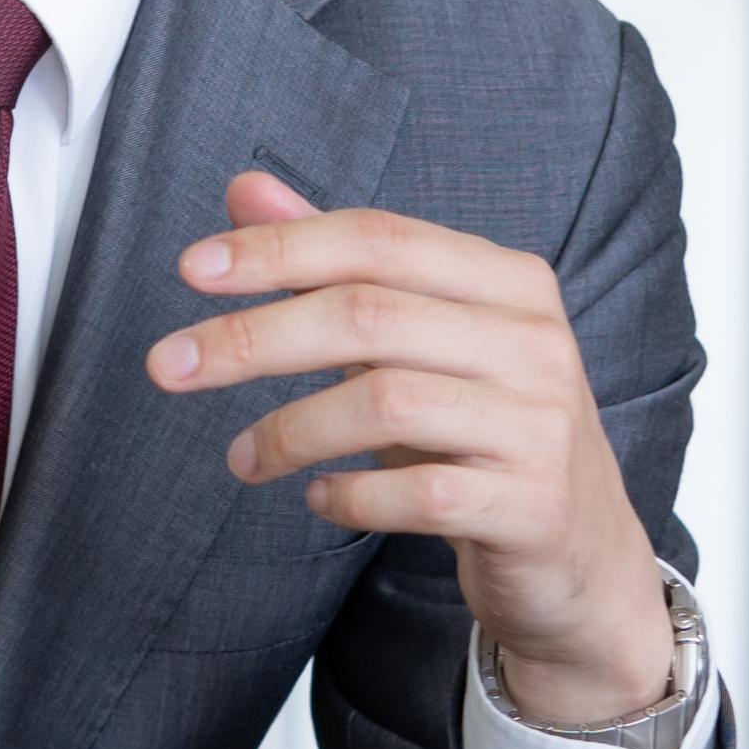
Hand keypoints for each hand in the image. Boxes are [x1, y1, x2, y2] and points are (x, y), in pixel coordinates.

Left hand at [151, 170, 677, 726]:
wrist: (580, 557)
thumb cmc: (483, 433)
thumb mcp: (419, 341)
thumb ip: (337, 266)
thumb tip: (245, 191)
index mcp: (509, 282)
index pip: (377, 239)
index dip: (279, 249)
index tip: (191, 270)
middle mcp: (534, 341)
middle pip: (369, 315)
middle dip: (254, 339)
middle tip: (168, 366)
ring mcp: (541, 425)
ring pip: (387, 404)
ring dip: (290, 430)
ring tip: (244, 457)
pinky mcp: (533, 507)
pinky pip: (418, 495)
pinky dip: (349, 496)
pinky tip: (318, 497)